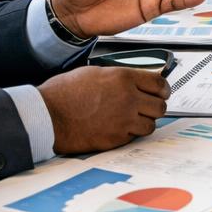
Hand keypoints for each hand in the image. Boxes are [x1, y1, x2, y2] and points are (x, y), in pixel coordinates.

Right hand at [38, 66, 169, 153]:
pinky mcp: (115, 139)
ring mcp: (123, 121)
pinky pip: (134, 137)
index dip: (163, 89)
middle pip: (160, 106)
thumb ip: (120, 77)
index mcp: (123, 78)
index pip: (159, 84)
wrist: (48, 115)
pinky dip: (130, 134)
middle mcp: (128, 99)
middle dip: (156, 106)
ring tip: (133, 119)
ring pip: (150, 125)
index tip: (162, 92)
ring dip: (145, 122)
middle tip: (149, 107)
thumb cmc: (64, 93)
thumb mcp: (95, 73)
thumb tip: (136, 82)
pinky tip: (118, 128)